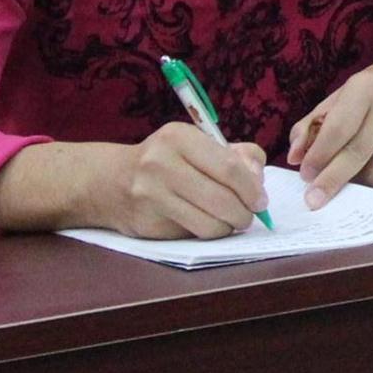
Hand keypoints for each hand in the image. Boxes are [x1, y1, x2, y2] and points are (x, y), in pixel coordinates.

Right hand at [85, 123, 267, 239]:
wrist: (111, 181)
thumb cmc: (168, 160)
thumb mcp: (198, 144)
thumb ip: (237, 155)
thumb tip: (258, 181)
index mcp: (179, 137)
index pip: (229, 167)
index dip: (252, 188)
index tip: (261, 201)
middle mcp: (161, 163)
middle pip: (222, 198)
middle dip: (244, 213)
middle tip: (249, 216)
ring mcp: (151, 195)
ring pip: (209, 223)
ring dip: (227, 227)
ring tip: (229, 221)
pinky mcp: (147, 222)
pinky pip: (191, 235)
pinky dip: (207, 233)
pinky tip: (205, 223)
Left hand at [287, 48, 372, 208]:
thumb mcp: (343, 97)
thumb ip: (313, 125)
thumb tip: (295, 158)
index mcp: (367, 87)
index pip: (338, 129)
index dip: (319, 156)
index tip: (306, 176)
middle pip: (358, 155)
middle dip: (332, 181)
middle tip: (314, 199)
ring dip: (360, 181)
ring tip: (353, 174)